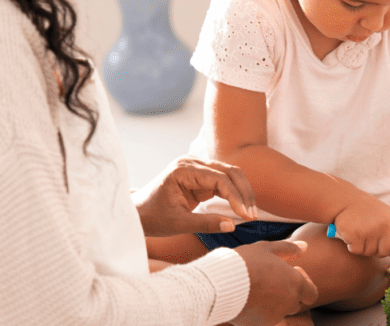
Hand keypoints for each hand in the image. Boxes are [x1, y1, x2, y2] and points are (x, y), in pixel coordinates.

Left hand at [132, 156, 257, 236]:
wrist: (137, 214)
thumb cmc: (152, 217)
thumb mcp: (177, 224)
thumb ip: (205, 224)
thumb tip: (232, 226)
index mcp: (184, 169)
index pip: (219, 178)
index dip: (235, 196)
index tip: (246, 215)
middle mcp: (192, 163)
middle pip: (229, 171)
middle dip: (244, 192)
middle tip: (252, 214)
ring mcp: (197, 169)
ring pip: (230, 175)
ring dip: (242, 193)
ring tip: (250, 213)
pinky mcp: (201, 178)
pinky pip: (224, 183)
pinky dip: (234, 195)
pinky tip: (242, 210)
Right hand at [232, 240, 317, 325]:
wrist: (221, 284)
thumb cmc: (246, 262)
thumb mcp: (267, 248)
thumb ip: (289, 248)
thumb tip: (305, 247)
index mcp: (296, 284)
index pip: (312, 294)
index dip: (303, 285)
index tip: (289, 275)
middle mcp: (289, 302)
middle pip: (296, 303)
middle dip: (287, 294)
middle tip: (270, 281)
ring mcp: (276, 316)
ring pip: (281, 312)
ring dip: (274, 303)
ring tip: (257, 289)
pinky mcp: (261, 325)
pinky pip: (266, 320)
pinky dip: (261, 312)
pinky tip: (248, 300)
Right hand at [332, 195, 389, 258]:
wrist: (345, 200)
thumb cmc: (366, 209)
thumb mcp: (385, 215)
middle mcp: (384, 225)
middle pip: (385, 251)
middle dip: (376, 251)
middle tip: (368, 241)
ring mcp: (370, 230)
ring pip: (370, 252)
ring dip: (363, 247)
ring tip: (359, 234)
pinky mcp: (356, 234)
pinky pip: (357, 250)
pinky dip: (352, 246)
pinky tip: (350, 235)